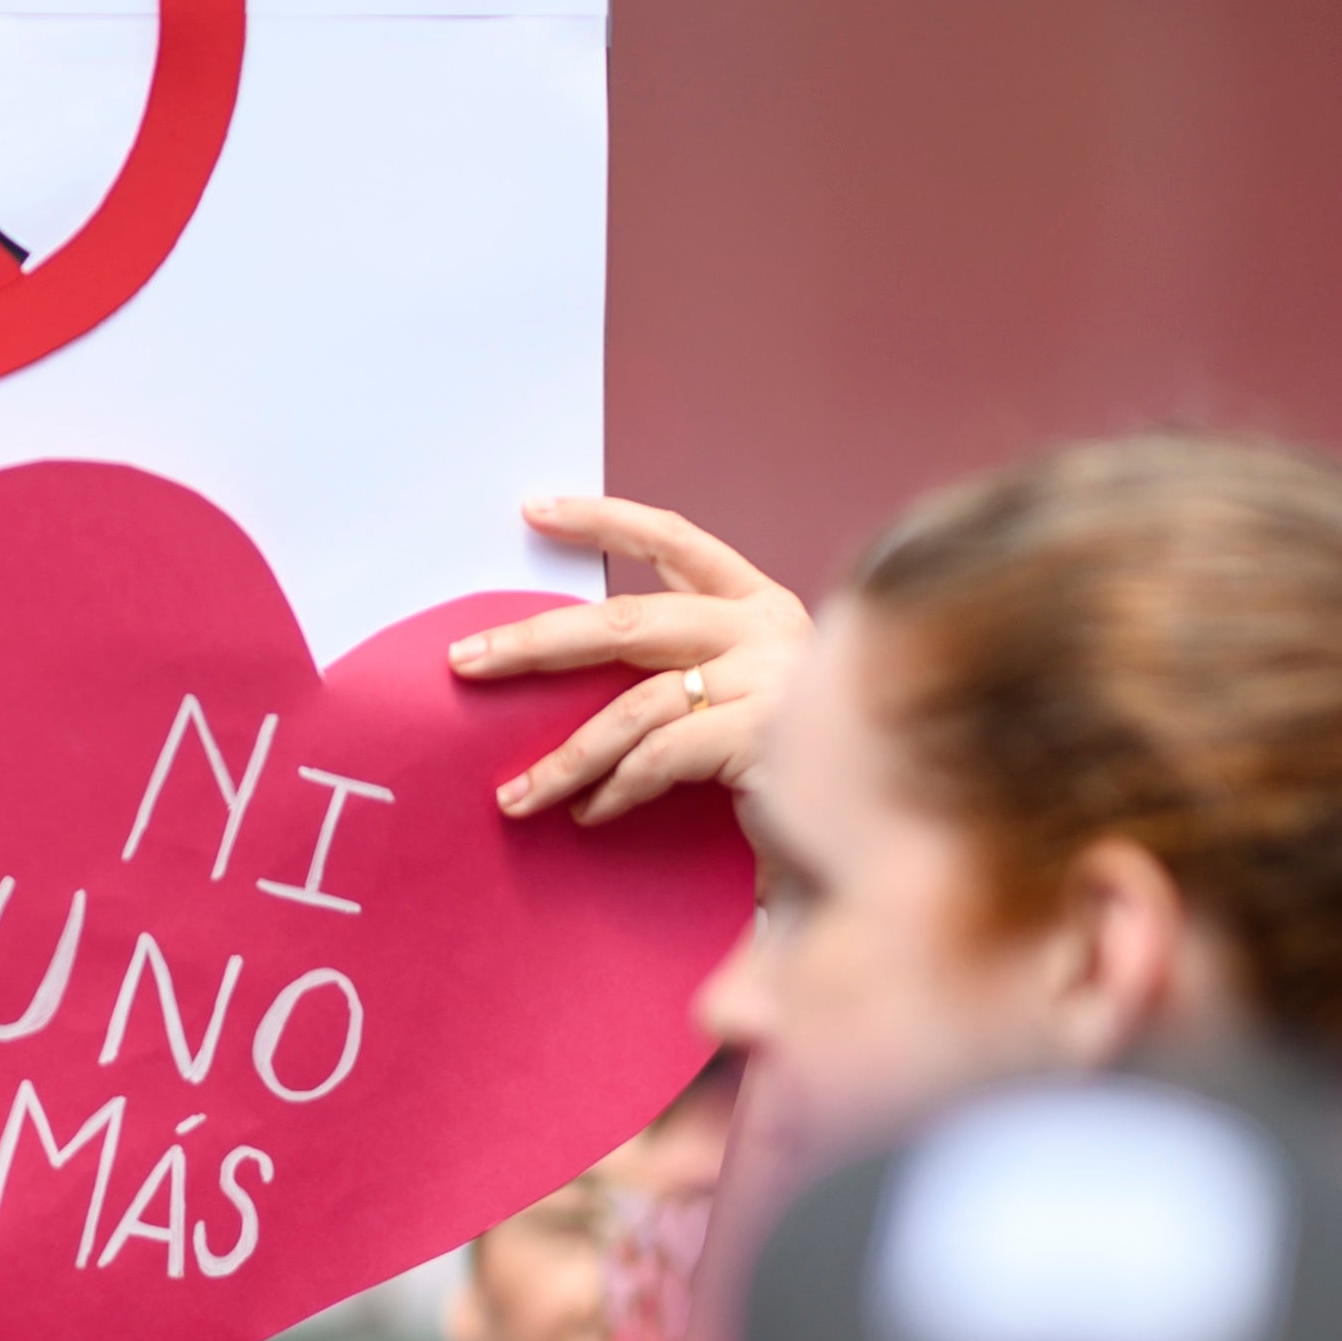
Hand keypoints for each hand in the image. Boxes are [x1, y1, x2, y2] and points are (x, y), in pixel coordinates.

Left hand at [461, 496, 809, 823]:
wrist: (874, 830)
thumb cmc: (789, 767)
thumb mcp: (730, 702)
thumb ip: (669, 677)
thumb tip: (564, 667)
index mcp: (759, 605)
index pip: (673, 539)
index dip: (602, 520)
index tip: (534, 510)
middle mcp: (768, 629)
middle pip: (628, 620)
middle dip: (535, 642)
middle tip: (466, 662)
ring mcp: (771, 678)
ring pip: (633, 704)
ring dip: (565, 758)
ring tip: (515, 797)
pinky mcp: (765, 735)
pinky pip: (658, 756)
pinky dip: (614, 789)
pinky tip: (590, 815)